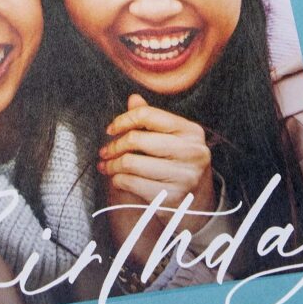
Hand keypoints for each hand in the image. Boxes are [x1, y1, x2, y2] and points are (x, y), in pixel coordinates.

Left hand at [98, 93, 215, 260]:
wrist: (197, 204)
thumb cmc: (178, 164)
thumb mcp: (172, 139)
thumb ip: (153, 120)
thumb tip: (133, 99)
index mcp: (191, 131)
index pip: (149, 115)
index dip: (124, 120)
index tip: (111, 130)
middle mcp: (191, 151)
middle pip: (137, 140)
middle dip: (114, 146)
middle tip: (105, 152)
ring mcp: (184, 175)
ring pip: (131, 163)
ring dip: (112, 165)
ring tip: (106, 166)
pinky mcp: (171, 197)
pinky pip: (132, 183)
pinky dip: (118, 180)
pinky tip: (117, 179)